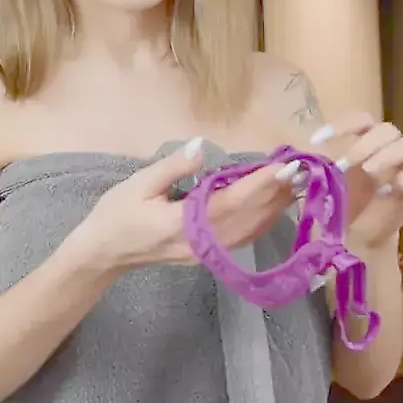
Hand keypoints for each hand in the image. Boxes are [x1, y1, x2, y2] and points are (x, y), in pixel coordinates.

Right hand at [68, 138, 302, 272]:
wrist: (103, 254)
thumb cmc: (115, 215)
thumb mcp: (137, 184)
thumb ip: (172, 167)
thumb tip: (200, 148)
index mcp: (182, 224)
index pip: (230, 202)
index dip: (258, 185)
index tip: (281, 166)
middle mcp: (201, 242)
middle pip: (248, 218)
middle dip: (276, 193)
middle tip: (299, 168)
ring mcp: (206, 252)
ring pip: (250, 230)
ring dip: (274, 207)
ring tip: (294, 183)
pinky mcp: (206, 254)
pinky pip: (242, 238)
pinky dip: (262, 221)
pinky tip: (275, 205)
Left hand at [304, 113, 402, 248]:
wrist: (355, 242)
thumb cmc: (338, 209)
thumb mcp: (321, 188)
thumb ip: (313, 172)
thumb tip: (294, 164)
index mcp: (363, 144)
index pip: (362, 120)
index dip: (342, 125)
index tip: (317, 141)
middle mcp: (386, 150)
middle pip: (388, 129)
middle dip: (368, 143)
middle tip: (348, 164)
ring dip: (391, 153)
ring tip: (371, 172)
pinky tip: (387, 192)